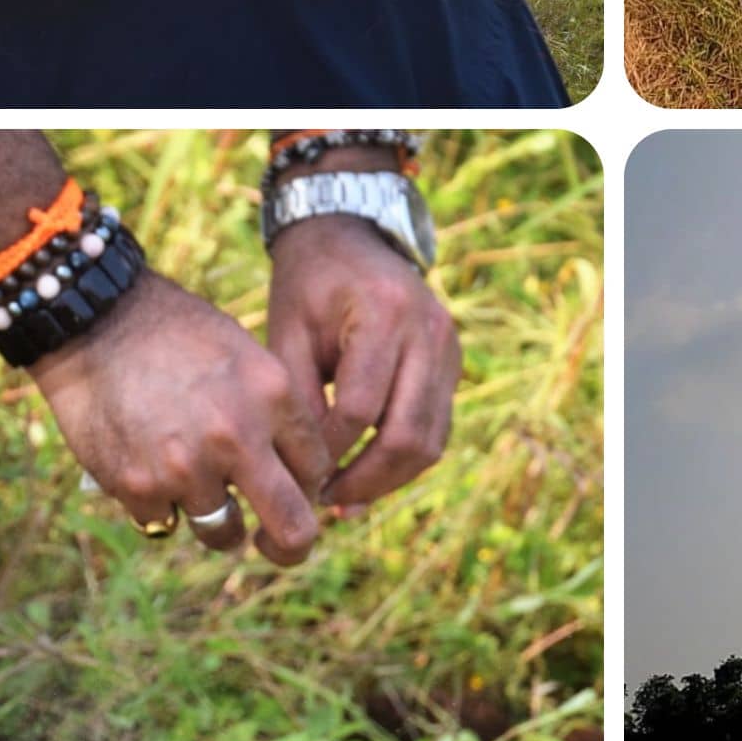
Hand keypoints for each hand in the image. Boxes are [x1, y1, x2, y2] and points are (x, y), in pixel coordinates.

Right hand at [31, 269, 328, 565]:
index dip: (307, 485)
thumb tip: (297, 472)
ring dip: (217, 523)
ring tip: (199, 493)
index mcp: (272, 395)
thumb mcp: (243, 354)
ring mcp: (186, 466)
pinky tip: (149, 469)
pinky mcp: (138, 486)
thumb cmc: (174, 334)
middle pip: (292, 526)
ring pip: (223, 532)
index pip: (316, 468)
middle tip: (280, 546)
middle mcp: (236, 435)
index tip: (292, 488)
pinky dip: (161, 507)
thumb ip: (272, 410)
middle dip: (292, 546)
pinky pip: (165, 524)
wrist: (95, 323)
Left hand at [266, 214, 460, 512]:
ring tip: (345, 500)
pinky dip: (403, 458)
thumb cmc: (308, 282)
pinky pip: (436, 426)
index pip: (361, 408)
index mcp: (385, 315)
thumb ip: (299, 398)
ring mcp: (448, 348)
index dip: (329, 453)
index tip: (296, 479)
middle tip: (325, 505)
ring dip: (389, 478)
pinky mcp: (452, 363)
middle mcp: (428, 333)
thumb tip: (305, 474)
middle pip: (408, 434)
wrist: (350, 235)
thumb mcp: (289, 330)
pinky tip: (368, 476)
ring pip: (430, 440)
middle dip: (366, 481)